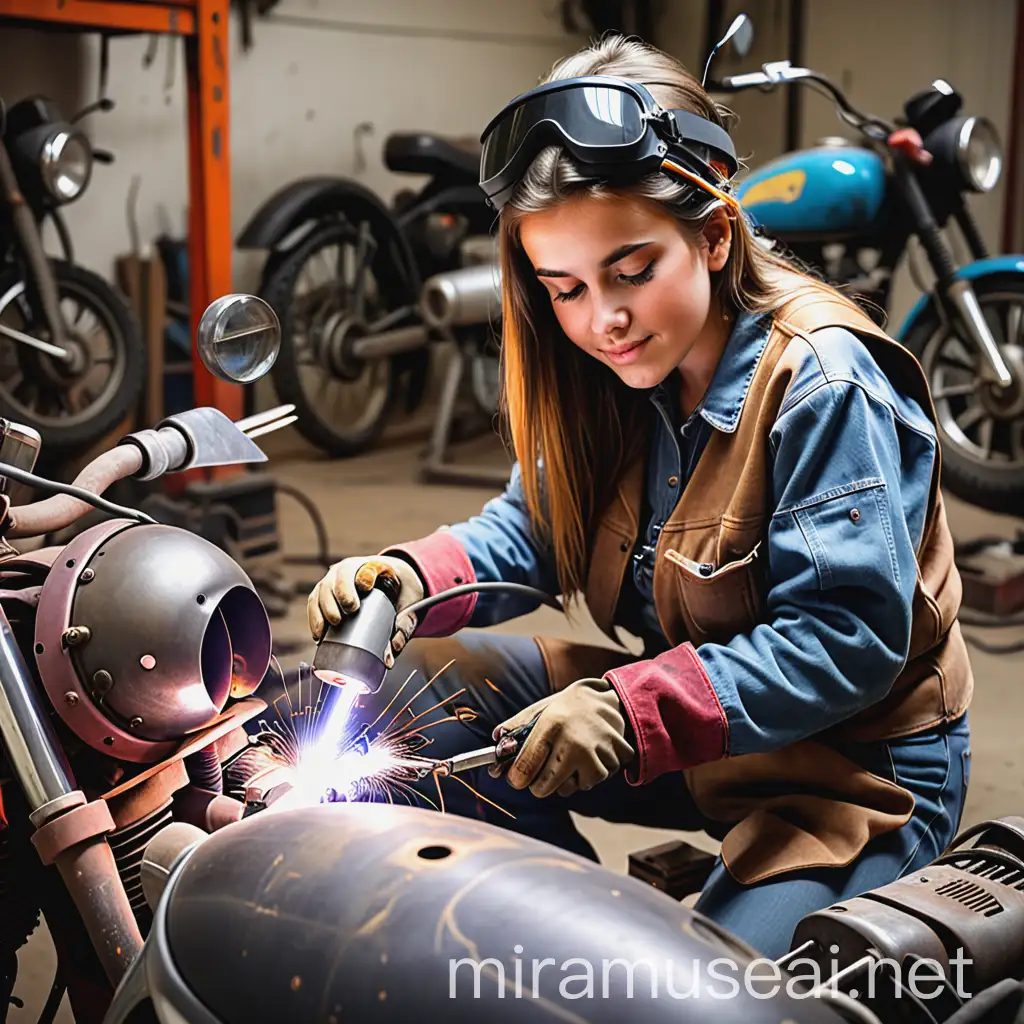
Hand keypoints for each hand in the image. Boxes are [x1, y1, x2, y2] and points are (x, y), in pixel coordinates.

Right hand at [307, 555, 424, 667]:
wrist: (390, 583)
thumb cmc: (399, 593)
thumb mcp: (408, 606)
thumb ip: (402, 629)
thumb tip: (388, 659)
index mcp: (375, 566)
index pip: (367, 566)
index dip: (364, 575)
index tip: (366, 588)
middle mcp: (351, 569)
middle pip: (341, 576)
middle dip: (342, 593)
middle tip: (349, 611)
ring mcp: (334, 580)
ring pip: (323, 588)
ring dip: (323, 608)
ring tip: (328, 627)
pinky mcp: (323, 593)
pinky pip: (314, 602)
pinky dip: (314, 617)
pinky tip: (318, 634)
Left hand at [490, 678, 633, 797]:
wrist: (609, 699)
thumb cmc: (568, 708)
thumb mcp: (540, 710)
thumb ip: (515, 728)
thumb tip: (496, 746)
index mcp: (551, 725)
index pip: (525, 766)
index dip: (516, 778)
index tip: (516, 779)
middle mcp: (574, 740)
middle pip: (544, 787)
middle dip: (539, 784)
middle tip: (542, 773)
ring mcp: (597, 752)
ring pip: (571, 788)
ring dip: (568, 779)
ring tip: (572, 756)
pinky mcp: (615, 759)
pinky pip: (594, 783)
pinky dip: (590, 775)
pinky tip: (590, 755)